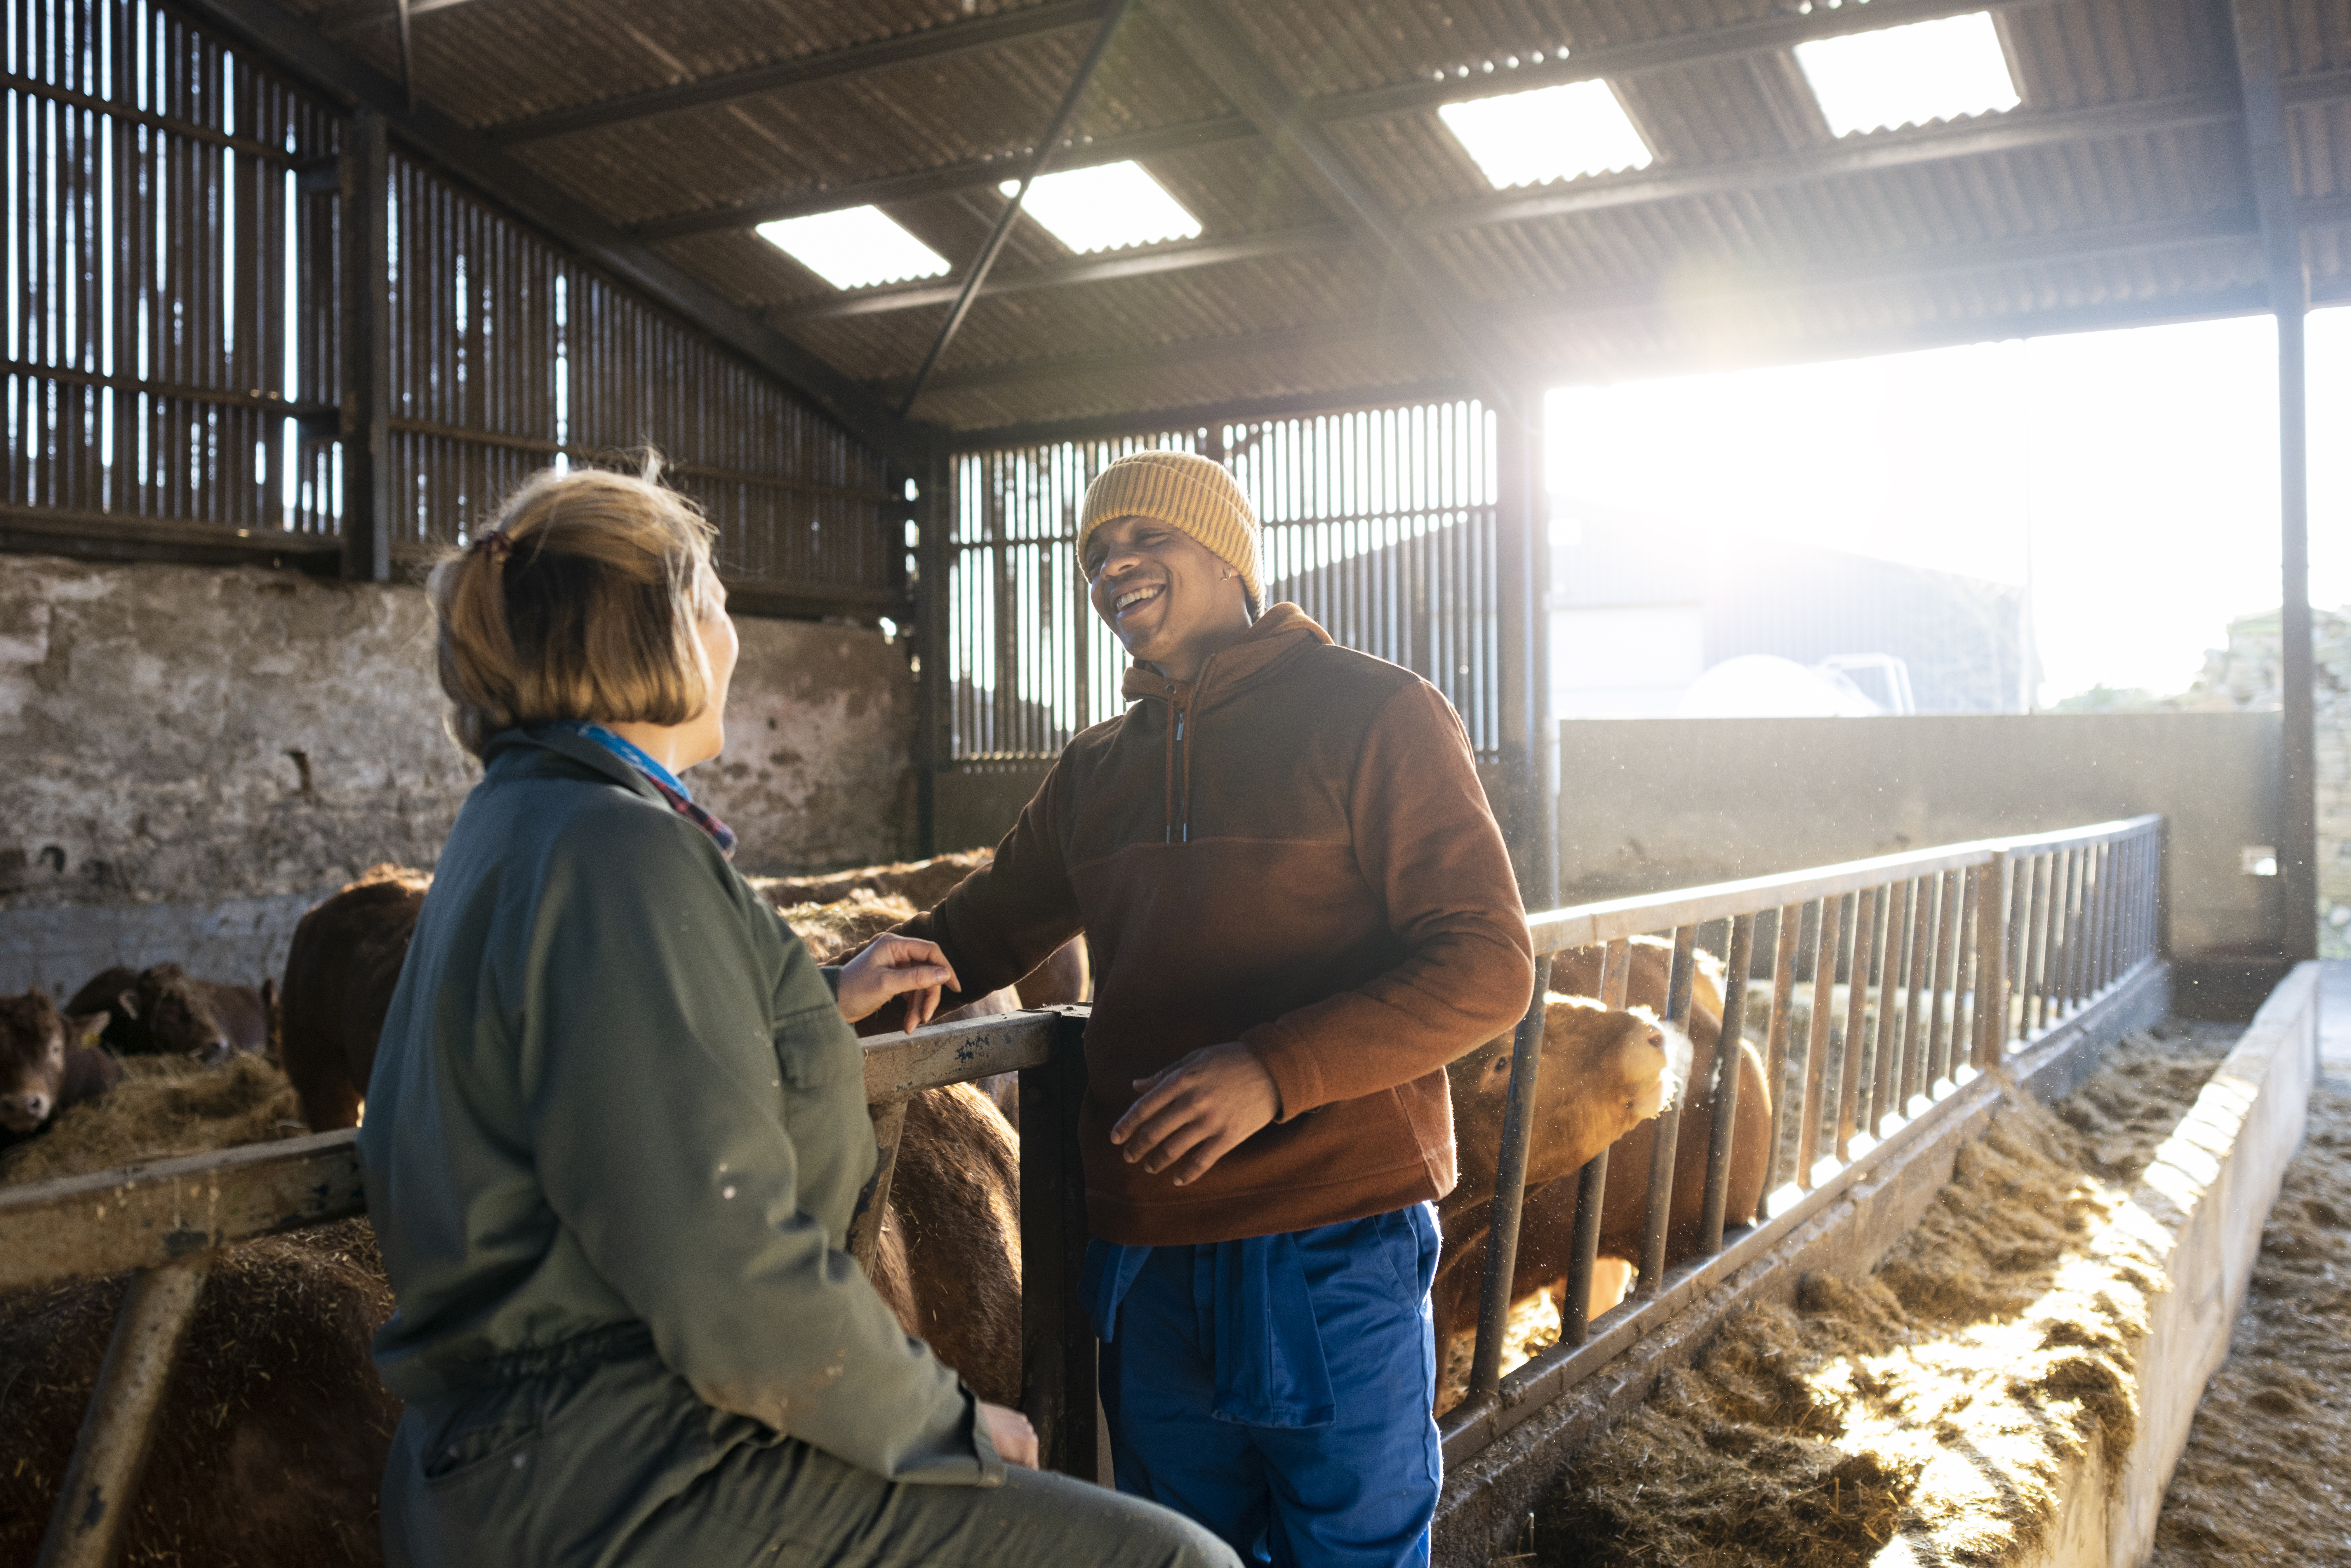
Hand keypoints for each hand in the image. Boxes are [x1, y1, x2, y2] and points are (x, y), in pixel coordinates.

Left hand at [836, 936, 959, 1030]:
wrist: (832, 1003)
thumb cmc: (854, 990)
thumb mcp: (887, 984)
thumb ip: (916, 978)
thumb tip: (944, 973)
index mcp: (894, 945)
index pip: (930, 951)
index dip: (945, 968)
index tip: (955, 987)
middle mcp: (897, 952)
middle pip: (927, 971)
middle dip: (927, 996)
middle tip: (925, 1017)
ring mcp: (895, 966)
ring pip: (920, 984)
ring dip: (919, 1006)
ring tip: (912, 1026)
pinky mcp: (893, 979)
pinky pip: (911, 991)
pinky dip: (912, 1007)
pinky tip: (908, 1023)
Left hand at [980, 1401, 1037, 1468]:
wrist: (969, 1422)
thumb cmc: (982, 1445)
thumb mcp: (998, 1465)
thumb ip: (1012, 1470)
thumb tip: (1014, 1474)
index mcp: (1028, 1449)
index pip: (1033, 1469)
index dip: (1023, 1473)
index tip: (1014, 1473)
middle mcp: (1030, 1434)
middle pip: (1029, 1453)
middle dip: (1019, 1458)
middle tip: (1003, 1459)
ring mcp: (1024, 1423)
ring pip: (1024, 1440)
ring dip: (1015, 1444)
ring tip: (999, 1445)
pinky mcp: (1016, 1415)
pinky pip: (1018, 1428)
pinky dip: (1012, 1432)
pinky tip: (999, 1434)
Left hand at [1109, 1042, 1281, 1185]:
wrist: (1273, 1067)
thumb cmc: (1231, 1059)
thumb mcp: (1195, 1058)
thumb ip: (1164, 1074)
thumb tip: (1136, 1085)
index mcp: (1181, 1080)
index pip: (1144, 1107)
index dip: (1126, 1125)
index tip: (1115, 1138)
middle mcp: (1192, 1102)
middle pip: (1154, 1132)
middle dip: (1137, 1148)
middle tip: (1129, 1157)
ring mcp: (1211, 1121)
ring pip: (1174, 1149)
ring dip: (1157, 1162)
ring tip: (1150, 1167)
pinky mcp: (1229, 1136)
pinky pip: (1202, 1161)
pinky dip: (1187, 1174)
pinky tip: (1177, 1180)